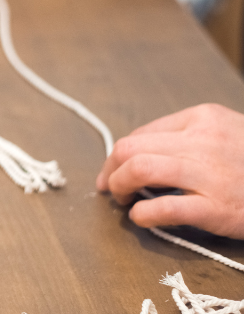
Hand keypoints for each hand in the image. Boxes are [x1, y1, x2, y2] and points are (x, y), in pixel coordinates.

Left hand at [97, 104, 243, 237]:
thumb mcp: (227, 134)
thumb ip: (190, 137)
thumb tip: (143, 153)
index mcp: (203, 118)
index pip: (142, 133)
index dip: (119, 154)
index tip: (113, 169)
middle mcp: (203, 140)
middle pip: (132, 148)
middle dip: (110, 169)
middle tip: (108, 187)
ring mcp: (210, 174)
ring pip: (140, 169)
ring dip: (118, 186)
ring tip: (120, 199)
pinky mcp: (216, 207)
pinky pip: (164, 207)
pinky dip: (142, 213)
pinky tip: (141, 217)